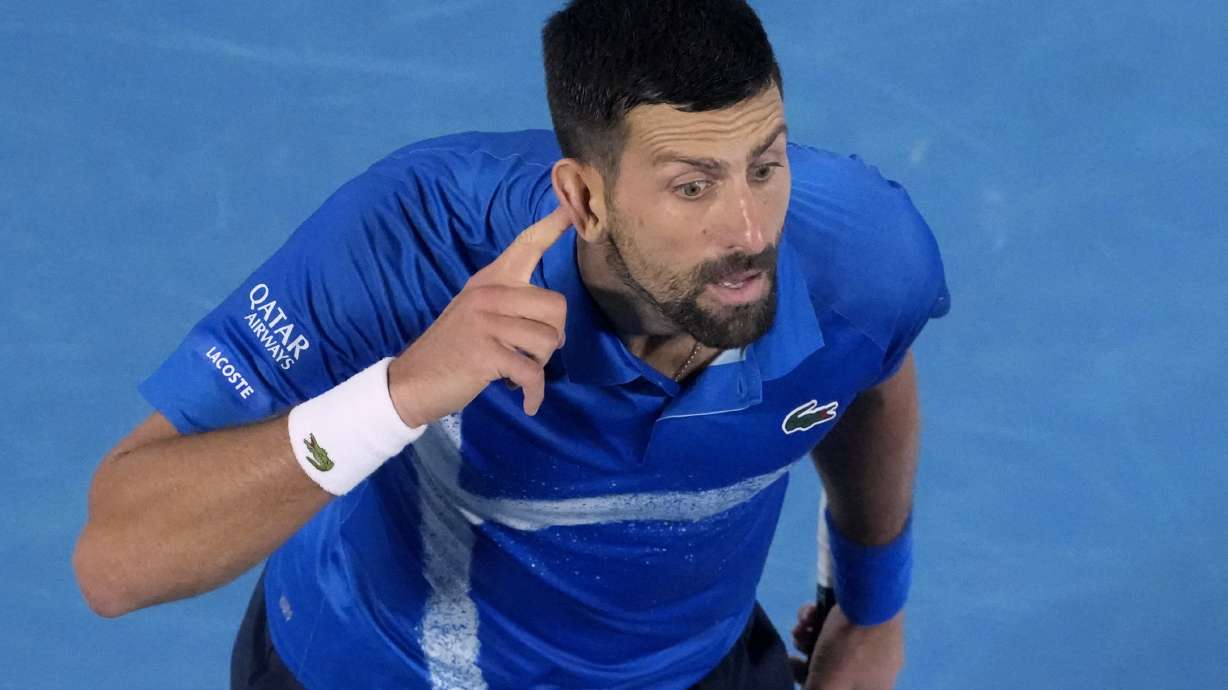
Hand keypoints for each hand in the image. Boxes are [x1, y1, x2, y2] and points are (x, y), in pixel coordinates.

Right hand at [388, 206, 571, 424]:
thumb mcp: (477, 314)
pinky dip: (534, 394)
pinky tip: (527, 402)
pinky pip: (532, 373)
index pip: (527, 245)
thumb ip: (509, 304)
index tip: (572, 206)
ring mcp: (487, 322)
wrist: (411, 381)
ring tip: (517, 371)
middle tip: (530, 354)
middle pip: (556, 306)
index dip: (553, 226)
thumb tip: (555, 319)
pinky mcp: (486, 353)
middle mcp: (489, 294)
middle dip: (553, 337)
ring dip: (540, 365)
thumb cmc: (452, 349)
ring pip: (549, 341)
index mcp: (490, 280)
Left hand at [790, 601, 903, 689]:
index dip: (816, 684)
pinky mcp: (868, 615)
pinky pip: (840, 623)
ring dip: (810, 635)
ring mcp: (876, 639)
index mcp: (876, 688)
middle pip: (835, 668)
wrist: (870, 596)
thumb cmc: (850, 647)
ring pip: (834, 643)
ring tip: (800, 628)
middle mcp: (881, 667)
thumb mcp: (826, 682)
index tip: (798, 670)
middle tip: (796, 648)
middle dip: (809, 656)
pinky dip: (819, 617)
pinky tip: (809, 613)